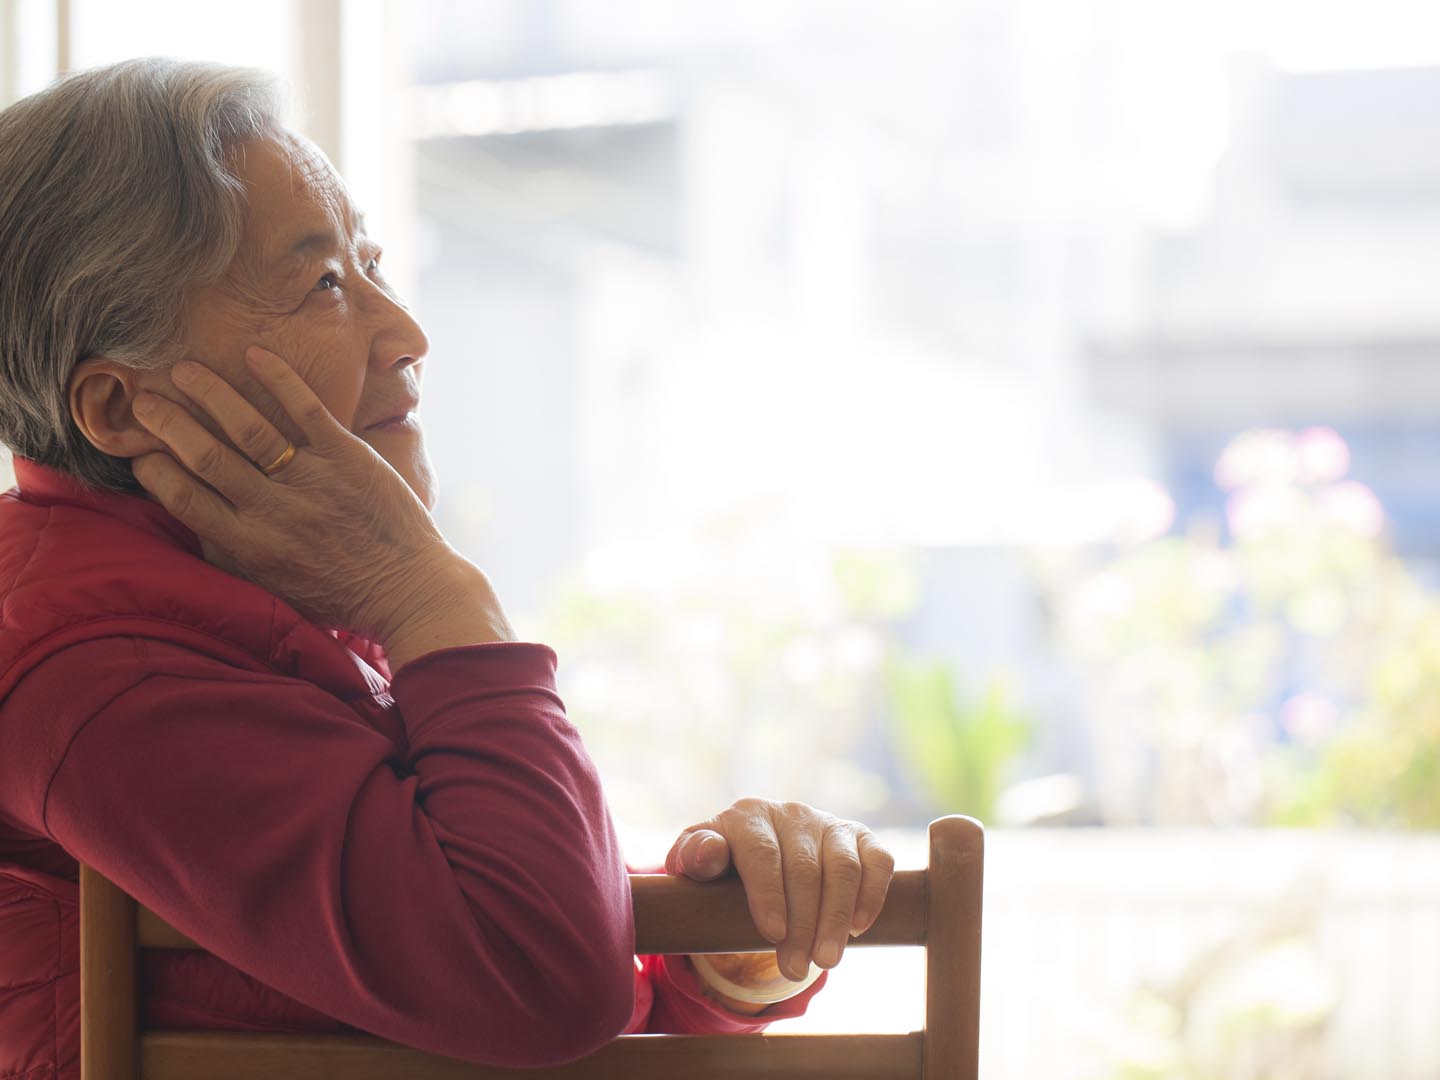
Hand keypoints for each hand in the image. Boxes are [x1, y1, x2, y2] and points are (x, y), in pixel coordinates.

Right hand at [129, 346, 464, 642]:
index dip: (155, 470)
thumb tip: (193, 518)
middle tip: (144, 401)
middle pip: (205, 456)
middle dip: (167, 424)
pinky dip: (279, 379)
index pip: (186, 498)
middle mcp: (274, 512)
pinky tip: (254, 355)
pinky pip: (306, 409)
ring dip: (210, 394)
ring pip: (248, 428)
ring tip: (184, 370)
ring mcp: (311, 480)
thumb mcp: (273, 587)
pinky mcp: (347, 457)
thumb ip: (232, 554)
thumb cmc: (339, 593)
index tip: (141, 451)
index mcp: (249, 545)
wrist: (407, 589)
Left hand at [665, 798, 894, 981]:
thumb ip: (693, 857)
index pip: (763, 852)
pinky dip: (873, 894)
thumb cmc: (723, 870)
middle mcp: (793, 814)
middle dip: (802, 923)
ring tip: (826, 960)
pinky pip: (878, 860)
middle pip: (805, 867)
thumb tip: (708, 854)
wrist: (757, 861)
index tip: (772, 934)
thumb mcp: (697, 866)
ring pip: (844, 867)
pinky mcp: (861, 839)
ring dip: (837, 917)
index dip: (769, 894)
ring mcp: (830, 824)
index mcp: (749, 816)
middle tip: (794, 969)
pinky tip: (860, 929)